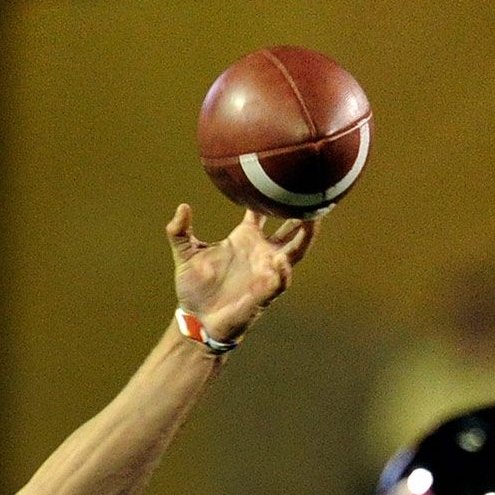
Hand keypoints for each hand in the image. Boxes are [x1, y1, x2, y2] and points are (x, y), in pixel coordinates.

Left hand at [167, 204, 315, 343]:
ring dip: (306, 237)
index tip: (281, 175)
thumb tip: (182, 207)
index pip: (264, 212)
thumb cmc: (194, 287)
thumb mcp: (184, 253)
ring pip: (295, 251)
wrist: (196, 319)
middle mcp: (261, 252)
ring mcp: (265, 272)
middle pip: (291, 229)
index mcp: (245, 238)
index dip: (272, 195)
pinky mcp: (264, 294)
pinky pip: (279, 281)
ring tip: (314, 221)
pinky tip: (282, 262)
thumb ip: (179, 230)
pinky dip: (283, 272)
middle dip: (304, 213)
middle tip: (314, 193)